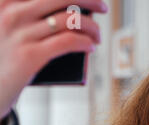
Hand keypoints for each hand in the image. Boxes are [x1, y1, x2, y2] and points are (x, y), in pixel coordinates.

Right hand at [0, 0, 107, 119]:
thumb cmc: (3, 59)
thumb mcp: (12, 30)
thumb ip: (33, 18)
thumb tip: (73, 15)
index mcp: (5, 2)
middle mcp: (11, 13)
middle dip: (89, 0)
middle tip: (102, 8)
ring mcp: (20, 34)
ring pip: (70, 19)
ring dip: (91, 27)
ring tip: (97, 36)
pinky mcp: (30, 55)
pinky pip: (69, 41)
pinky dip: (85, 42)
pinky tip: (91, 47)